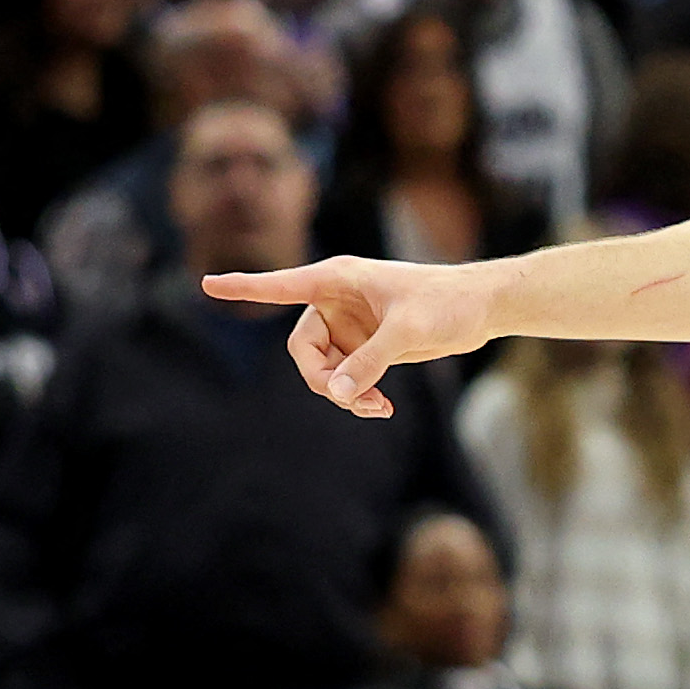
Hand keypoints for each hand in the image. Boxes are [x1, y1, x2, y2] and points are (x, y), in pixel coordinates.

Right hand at [201, 255, 499, 416]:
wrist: (482, 308)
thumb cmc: (447, 303)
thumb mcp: (407, 332)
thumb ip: (369, 361)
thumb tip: (335, 393)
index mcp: (337, 280)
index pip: (280, 286)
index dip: (244, 288)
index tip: (207, 285)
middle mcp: (336, 302)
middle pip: (302, 349)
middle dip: (320, 378)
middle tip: (348, 399)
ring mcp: (350, 326)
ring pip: (322, 369)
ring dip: (342, 392)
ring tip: (374, 408)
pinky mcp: (367, 346)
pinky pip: (344, 377)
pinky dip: (356, 394)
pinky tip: (380, 408)